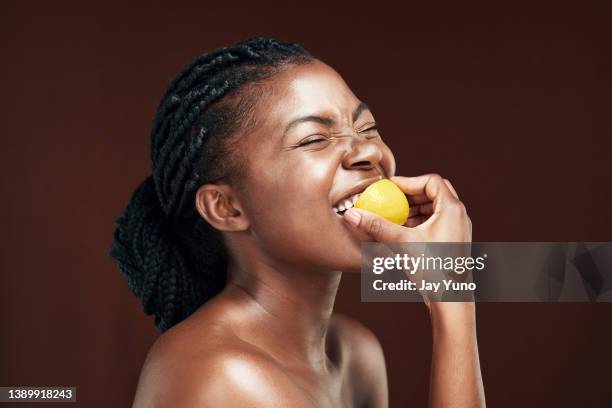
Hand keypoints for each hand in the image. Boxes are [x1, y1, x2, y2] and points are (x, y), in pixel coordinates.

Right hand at [343, 174, 472, 305]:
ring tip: (395, 215)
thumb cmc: (433, 270)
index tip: (390, 187)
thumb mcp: (401, 243)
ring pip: (435, 207)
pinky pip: (436, 221)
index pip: (431, 181)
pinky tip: (404, 231)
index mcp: (452, 209)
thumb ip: (376, 225)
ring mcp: (458, 229)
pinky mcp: (453, 241)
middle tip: (392, 198)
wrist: (451, 300)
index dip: (409, 181)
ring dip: (414, 208)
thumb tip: (351, 214)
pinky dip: (420, 221)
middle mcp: (459, 216)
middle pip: (434, 192)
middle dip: (411, 194)